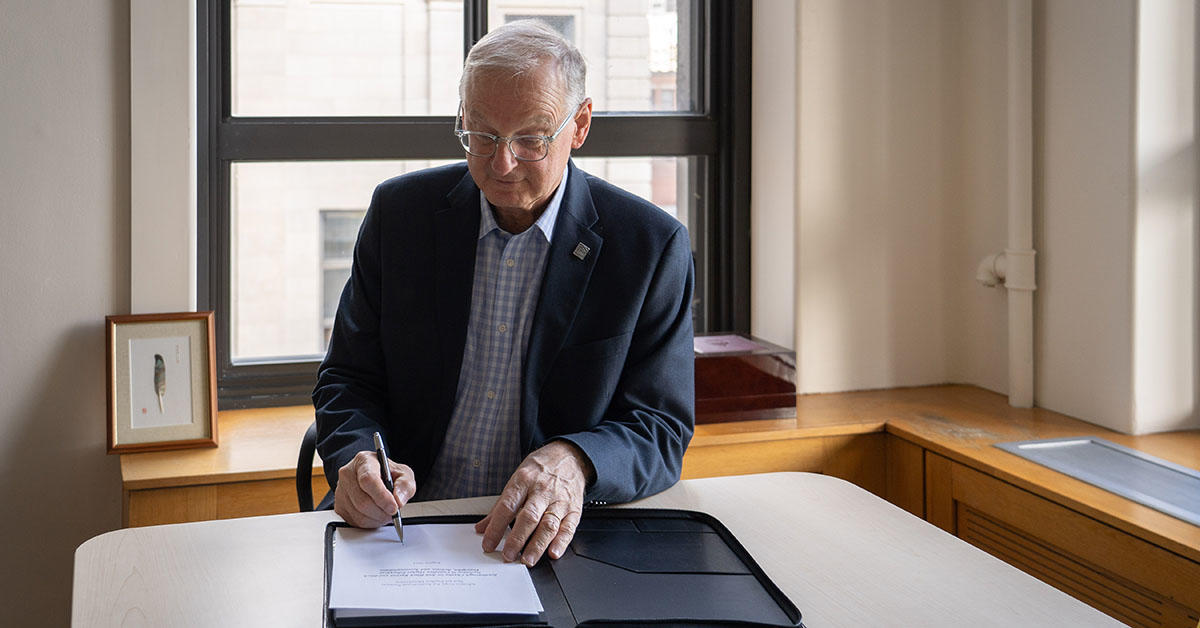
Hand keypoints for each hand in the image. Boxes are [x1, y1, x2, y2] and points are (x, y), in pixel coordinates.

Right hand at [334, 450, 415, 527]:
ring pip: (359, 514)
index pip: (368, 480)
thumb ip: (405, 484)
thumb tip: (398, 500)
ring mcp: (340, 491)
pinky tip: (376, 515)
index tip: (394, 507)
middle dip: (382, 511)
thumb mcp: (403, 473)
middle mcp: (348, 474)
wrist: (373, 476)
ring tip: (386, 513)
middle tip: (394, 512)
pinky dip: (370, 523)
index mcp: (364, 461)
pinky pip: (354, 521)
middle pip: (363, 501)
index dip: (382, 496)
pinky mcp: (339, 506)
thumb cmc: (386, 473)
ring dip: (377, 519)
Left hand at [475, 441, 593, 565]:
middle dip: (517, 539)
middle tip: (508, 555)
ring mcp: (559, 500)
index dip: (496, 527)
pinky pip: (568, 527)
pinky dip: (561, 542)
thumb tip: (482, 528)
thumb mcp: (517, 479)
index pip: (507, 507)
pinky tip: (553, 552)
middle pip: (528, 517)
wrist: (569, 456)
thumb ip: (500, 506)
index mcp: (523, 481)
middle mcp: (542, 491)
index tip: (488, 544)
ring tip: (527, 560)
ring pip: (548, 525)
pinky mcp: (574, 509)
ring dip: (538, 545)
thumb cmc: (540, 470)